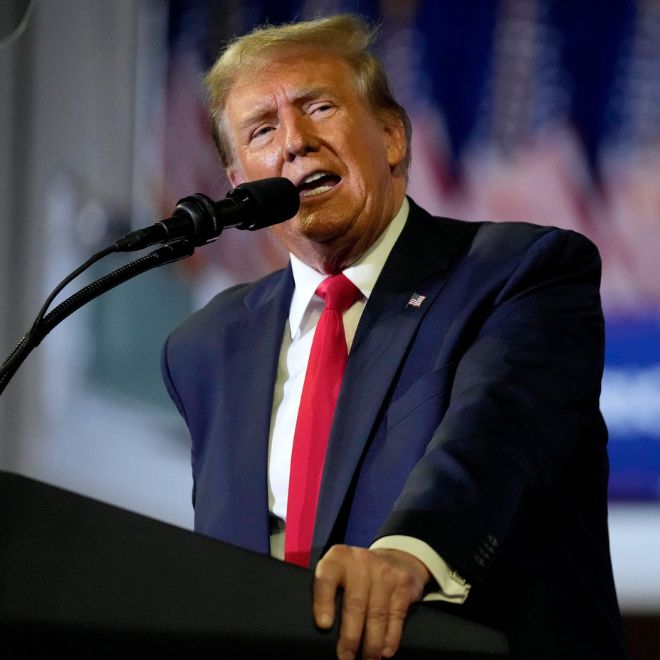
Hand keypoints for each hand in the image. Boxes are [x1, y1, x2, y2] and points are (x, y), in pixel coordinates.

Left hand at [313, 545, 430, 658]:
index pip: (326, 579)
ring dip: (371, 644)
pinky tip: (385, 651)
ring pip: (377, 614)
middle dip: (350, 637)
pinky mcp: (403, 583)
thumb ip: (329, 593)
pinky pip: (396, 615)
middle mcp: (361, 561)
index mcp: (338, 558)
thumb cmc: (358, 575)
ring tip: (368, 659)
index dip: (323, 602)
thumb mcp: (340, 573)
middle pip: (355, 603)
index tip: (323, 625)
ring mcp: (384, 571)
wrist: (394, 559)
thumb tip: (323, 630)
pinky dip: (391, 638)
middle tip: (345, 658)